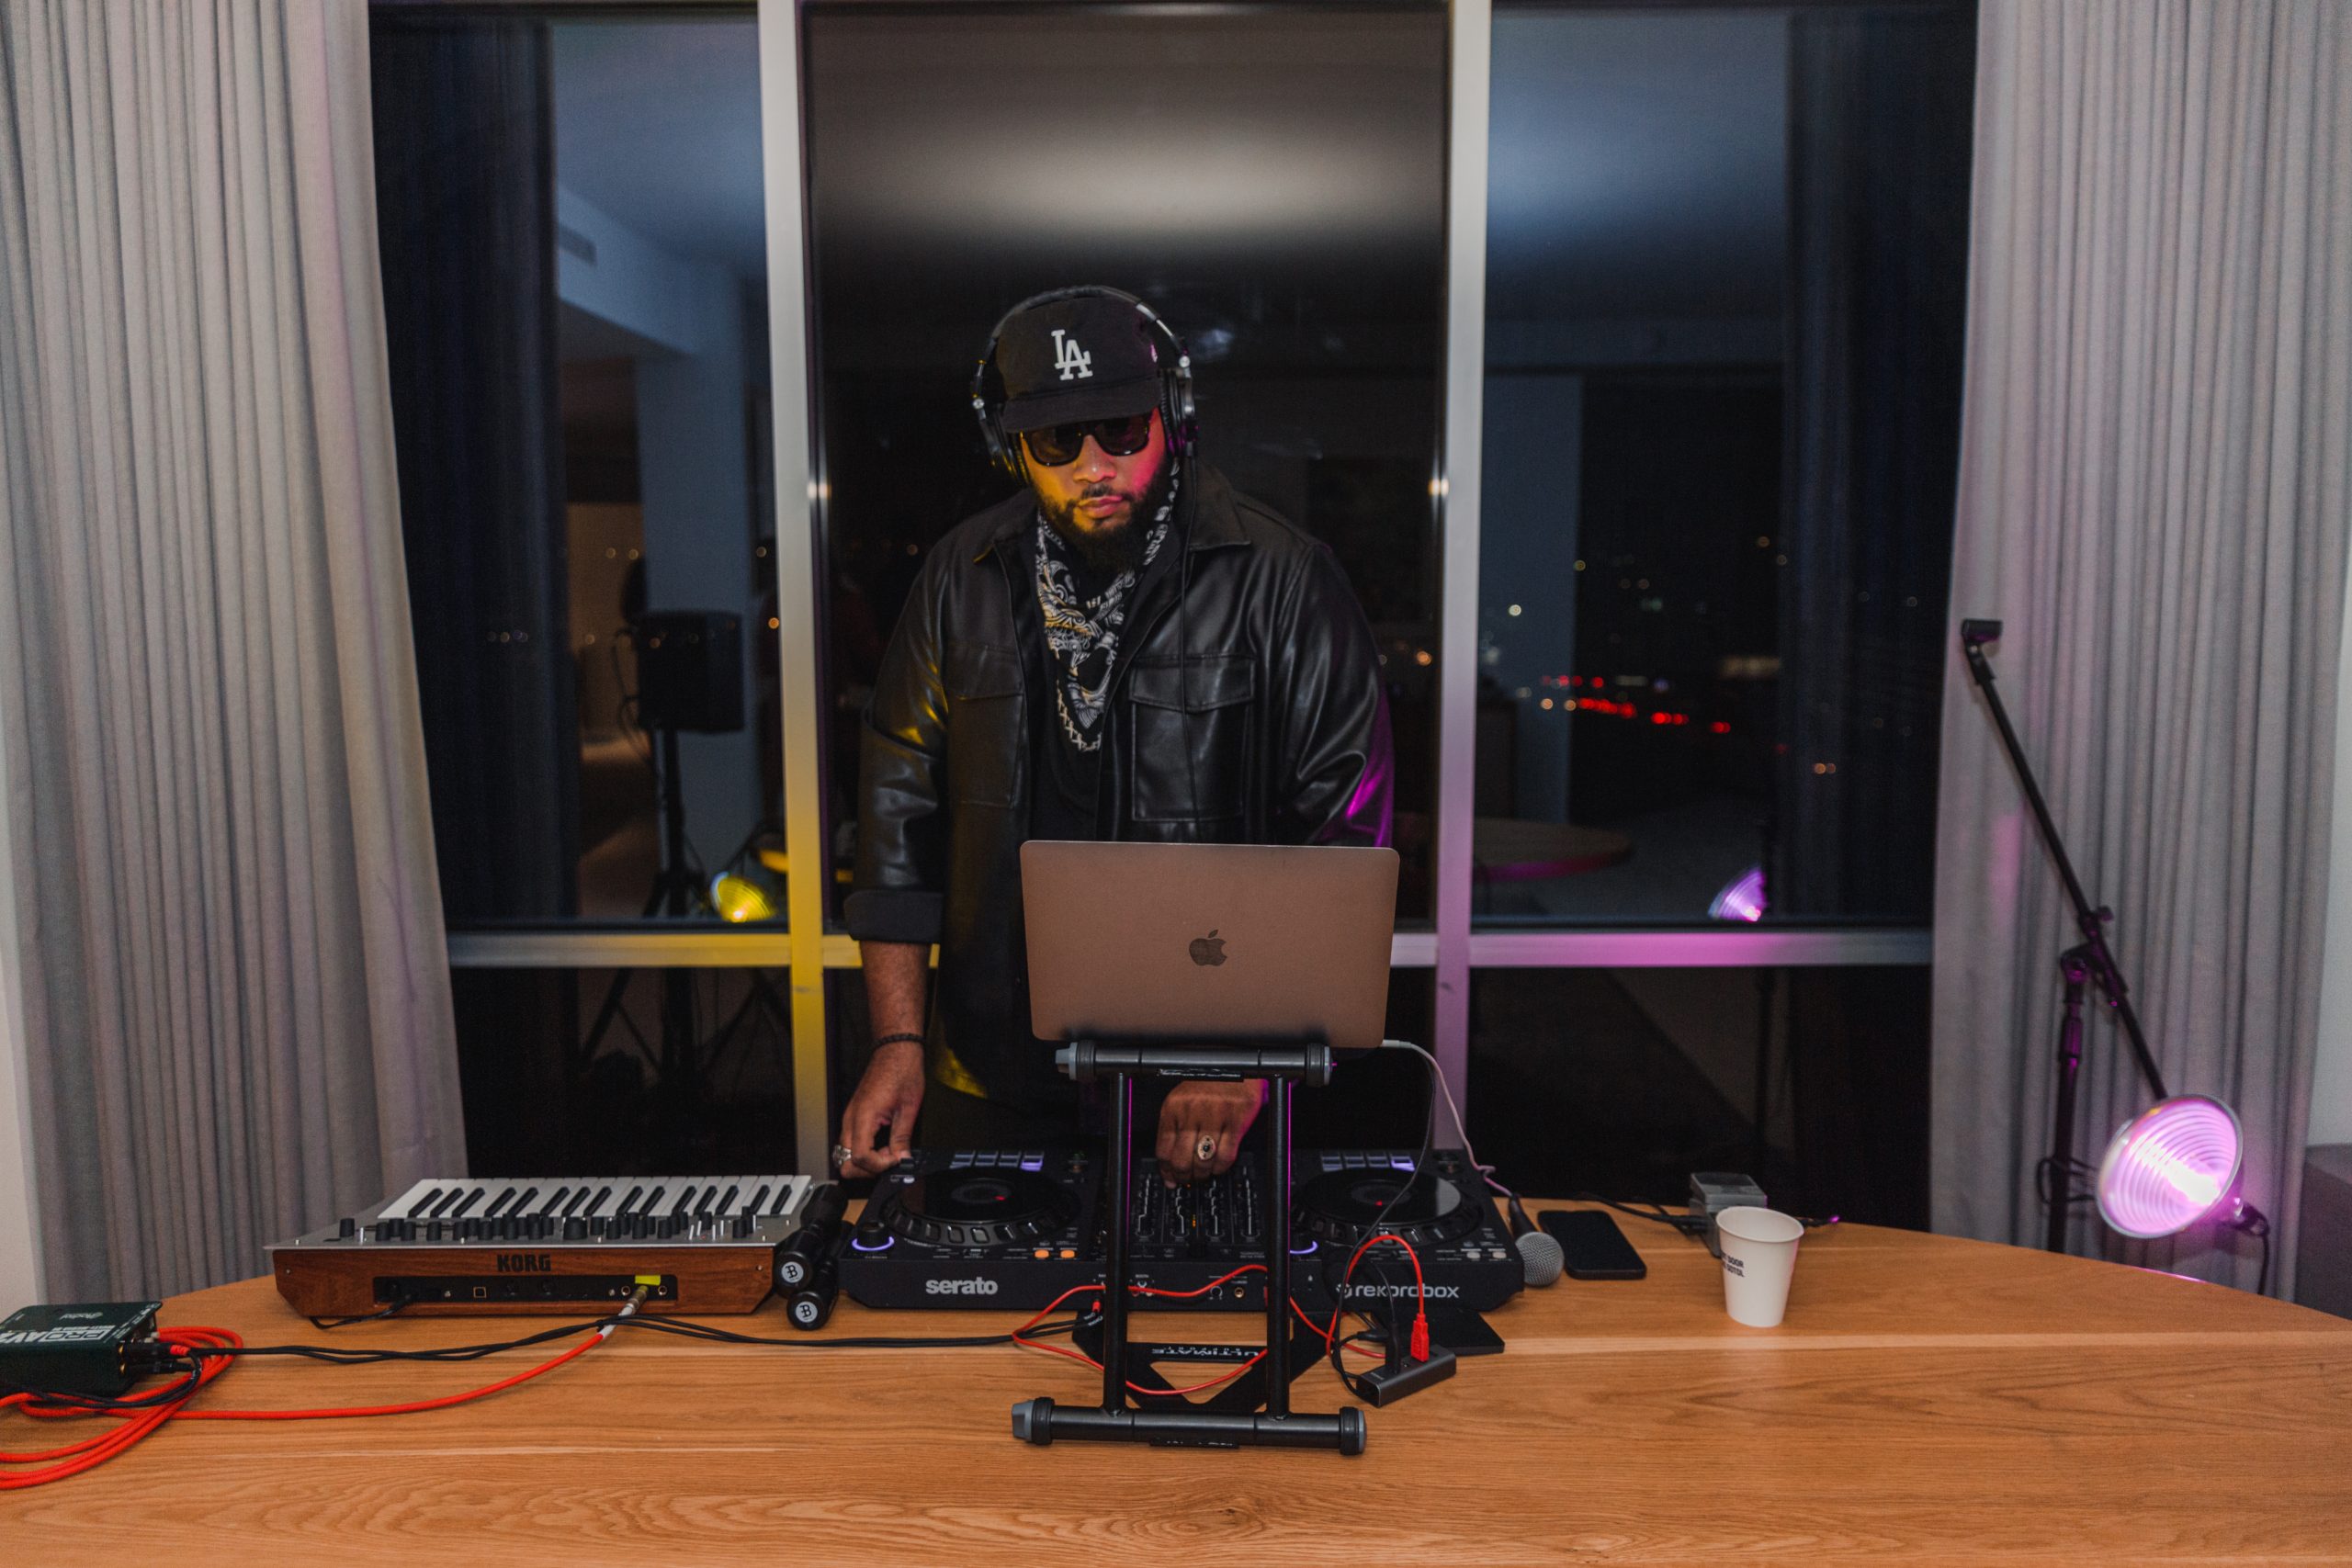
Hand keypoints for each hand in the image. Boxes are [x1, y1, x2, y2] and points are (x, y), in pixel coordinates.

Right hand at [837, 1040, 924, 1177]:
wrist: (895, 1050)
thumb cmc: (901, 1070)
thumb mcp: (908, 1108)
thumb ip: (902, 1138)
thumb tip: (902, 1159)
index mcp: (863, 1117)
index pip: (859, 1158)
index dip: (879, 1165)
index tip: (896, 1159)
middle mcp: (851, 1119)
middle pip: (846, 1161)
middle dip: (869, 1167)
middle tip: (891, 1157)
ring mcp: (850, 1117)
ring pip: (846, 1154)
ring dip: (867, 1159)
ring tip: (889, 1149)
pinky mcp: (854, 1116)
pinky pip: (852, 1142)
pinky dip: (865, 1149)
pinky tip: (883, 1143)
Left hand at [1155, 1079, 1265, 1183]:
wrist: (1233, 1062)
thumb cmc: (1207, 1082)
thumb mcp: (1182, 1099)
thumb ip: (1175, 1126)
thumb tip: (1170, 1161)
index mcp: (1173, 1107)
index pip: (1163, 1149)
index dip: (1166, 1170)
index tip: (1170, 1178)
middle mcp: (1192, 1111)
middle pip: (1181, 1158)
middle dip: (1183, 1175)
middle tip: (1188, 1179)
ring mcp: (1215, 1116)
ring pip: (1203, 1160)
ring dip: (1202, 1174)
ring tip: (1203, 1175)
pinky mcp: (1236, 1119)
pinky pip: (1226, 1154)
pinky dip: (1221, 1167)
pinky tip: (1218, 1167)